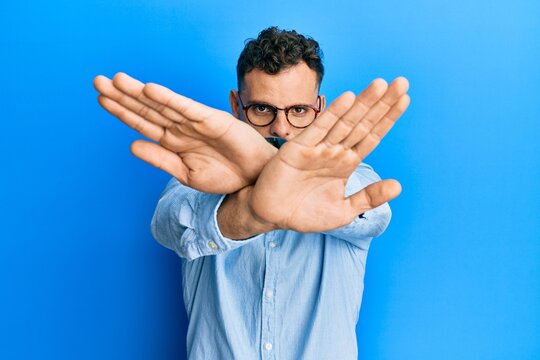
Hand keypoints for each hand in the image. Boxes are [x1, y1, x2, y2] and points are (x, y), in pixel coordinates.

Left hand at [93, 73, 275, 193]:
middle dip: (123, 95)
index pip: (142, 122)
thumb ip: (160, 159)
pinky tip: (151, 90)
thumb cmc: (225, 176)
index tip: (101, 98)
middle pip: (147, 108)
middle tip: (98, 80)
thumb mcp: (186, 173)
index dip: (122, 111)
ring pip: (163, 104)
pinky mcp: (212, 119)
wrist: (255, 179)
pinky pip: (187, 108)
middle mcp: (180, 127)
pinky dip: (170, 99)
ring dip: (140, 92)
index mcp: (173, 141)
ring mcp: (195, 121)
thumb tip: (131, 145)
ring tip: (117, 80)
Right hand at [245, 77, 409, 232]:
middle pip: (363, 123)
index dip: (387, 119)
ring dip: (363, 103)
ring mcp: (317, 148)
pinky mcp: (298, 149)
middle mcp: (334, 151)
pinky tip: (348, 98)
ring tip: (382, 84)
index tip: (405, 100)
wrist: (273, 216)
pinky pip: (319, 128)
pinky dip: (334, 113)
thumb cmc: (306, 214)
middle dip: (382, 103)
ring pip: (345, 121)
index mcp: (346, 163)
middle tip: (402, 82)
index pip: (372, 136)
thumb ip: (369, 197)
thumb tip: (398, 185)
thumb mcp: (343, 211)